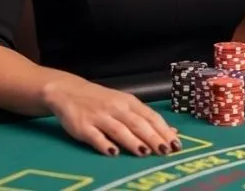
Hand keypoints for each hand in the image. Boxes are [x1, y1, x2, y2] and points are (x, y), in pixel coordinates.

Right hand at [43, 78, 180, 156]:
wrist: (69, 91)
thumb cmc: (102, 100)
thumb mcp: (125, 104)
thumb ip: (145, 118)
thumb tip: (171, 132)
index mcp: (129, 102)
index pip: (151, 117)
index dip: (164, 130)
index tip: (176, 144)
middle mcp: (116, 108)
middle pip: (138, 124)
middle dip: (153, 138)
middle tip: (165, 151)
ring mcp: (99, 117)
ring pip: (119, 130)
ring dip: (133, 141)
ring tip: (145, 153)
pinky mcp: (83, 126)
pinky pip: (95, 136)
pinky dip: (105, 144)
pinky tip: (113, 153)